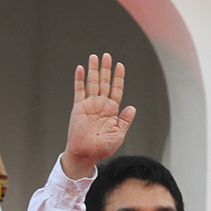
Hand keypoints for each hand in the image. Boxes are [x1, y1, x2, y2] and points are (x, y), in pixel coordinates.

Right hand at [60, 53, 135, 179]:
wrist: (86, 154)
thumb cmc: (102, 148)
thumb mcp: (119, 134)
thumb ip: (125, 120)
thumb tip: (132, 107)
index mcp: (111, 110)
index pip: (116, 89)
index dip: (118, 77)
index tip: (120, 65)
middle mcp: (100, 105)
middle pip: (104, 82)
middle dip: (105, 69)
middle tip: (106, 56)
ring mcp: (89, 105)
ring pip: (92, 83)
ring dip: (93, 70)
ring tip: (94, 57)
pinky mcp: (78, 107)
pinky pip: (79, 90)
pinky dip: (79, 79)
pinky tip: (80, 69)